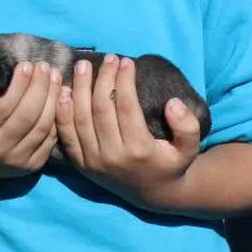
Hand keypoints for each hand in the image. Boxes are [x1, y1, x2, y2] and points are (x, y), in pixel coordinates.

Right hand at [0, 61, 61, 183]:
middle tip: (44, 67)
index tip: (26, 65)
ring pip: (42, 126)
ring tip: (55, 77)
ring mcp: (19, 160)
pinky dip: (58, 116)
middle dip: (39, 88)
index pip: (4, 106)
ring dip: (52, 99)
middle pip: (27, 115)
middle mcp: (1, 149)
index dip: (18, 84)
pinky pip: (50, 138)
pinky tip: (62, 98)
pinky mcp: (34, 165)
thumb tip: (20, 70)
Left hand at [56, 55, 201, 210]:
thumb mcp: (189, 150)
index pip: (126, 107)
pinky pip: (66, 134)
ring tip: (84, 65)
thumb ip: (188, 126)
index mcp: (139, 151)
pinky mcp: (79, 164)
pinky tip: (64, 89)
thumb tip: (172, 103)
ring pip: (80, 118)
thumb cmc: (170, 164)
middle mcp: (112, 157)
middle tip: (108, 57)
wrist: (152, 194)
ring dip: (80, 88)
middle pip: (101, 109)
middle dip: (103, 79)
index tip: (126, 61)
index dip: (124, 81)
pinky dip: (62, 110)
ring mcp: (92, 161)